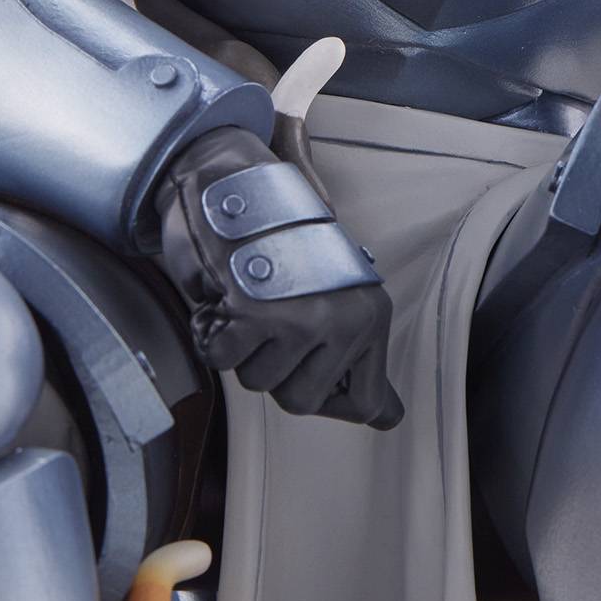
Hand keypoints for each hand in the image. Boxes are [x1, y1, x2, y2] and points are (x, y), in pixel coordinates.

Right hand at [156, 119, 401, 429]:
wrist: (236, 183)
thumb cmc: (279, 242)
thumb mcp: (336, 298)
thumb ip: (358, 360)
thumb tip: (388, 416)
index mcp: (372, 315)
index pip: (366, 403)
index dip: (323, 390)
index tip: (305, 358)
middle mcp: (348, 318)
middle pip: (301, 401)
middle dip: (274, 367)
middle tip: (270, 318)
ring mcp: (304, 317)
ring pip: (259, 382)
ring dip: (242, 349)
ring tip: (248, 298)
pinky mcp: (256, 312)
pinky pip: (223, 360)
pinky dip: (212, 333)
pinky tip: (226, 294)